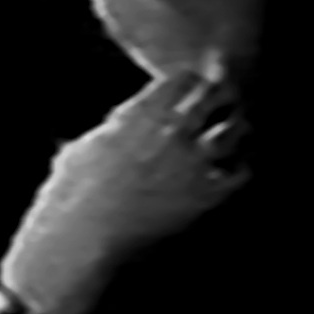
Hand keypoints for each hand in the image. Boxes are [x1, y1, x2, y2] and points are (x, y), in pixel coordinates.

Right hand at [1, 70, 249, 313]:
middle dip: (218, 101)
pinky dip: (240, 168)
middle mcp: (171, 132)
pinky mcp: (206, 195)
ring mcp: (192, 163)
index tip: (190, 93)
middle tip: (217, 111)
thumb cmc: (72, 192)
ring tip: (231, 137)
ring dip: (235, 132)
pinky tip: (229, 173)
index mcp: (139, 114)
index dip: (189, 84)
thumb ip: (110, 130)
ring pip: (235, 130)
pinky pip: (242, 172)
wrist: (84, 233)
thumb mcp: (84, 147)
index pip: (182, 79)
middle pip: (214, 97)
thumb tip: (116, 126)